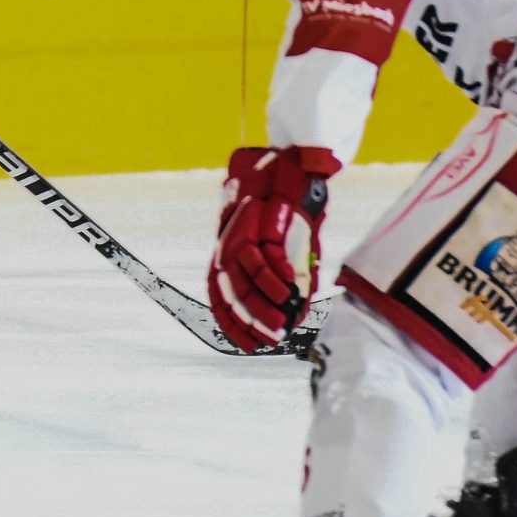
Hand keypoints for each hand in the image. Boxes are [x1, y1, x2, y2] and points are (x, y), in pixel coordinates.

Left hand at [208, 145, 340, 352]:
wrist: (289, 170)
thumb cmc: (285, 213)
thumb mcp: (279, 249)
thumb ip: (283, 278)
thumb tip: (296, 313)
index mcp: (228, 256)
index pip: (220, 298)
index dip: (234, 324)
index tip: (249, 345)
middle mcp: (228, 247)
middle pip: (230, 292)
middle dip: (251, 321)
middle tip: (272, 338)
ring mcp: (240, 235)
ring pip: (245, 277)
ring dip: (265, 302)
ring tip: (282, 320)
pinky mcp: (259, 223)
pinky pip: (265, 256)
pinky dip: (278, 277)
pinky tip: (291, 289)